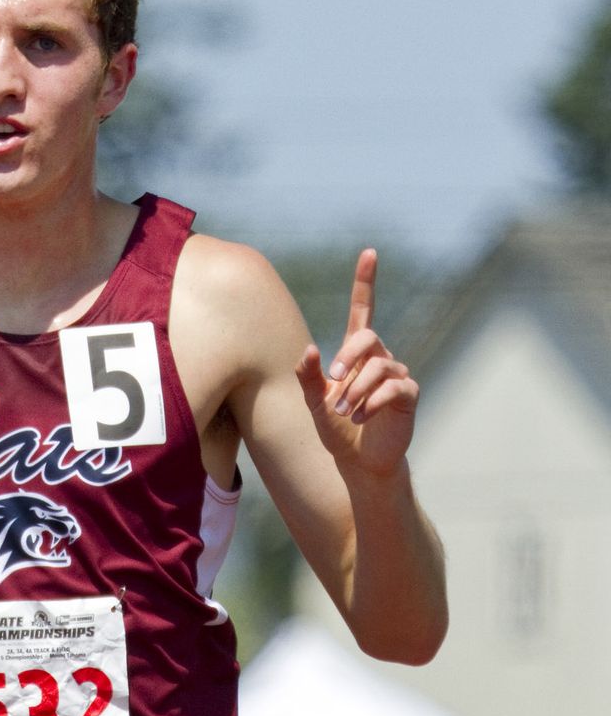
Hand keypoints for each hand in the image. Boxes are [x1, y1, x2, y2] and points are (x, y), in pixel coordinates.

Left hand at [294, 248, 417, 477]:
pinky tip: (360, 418)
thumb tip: (309, 350)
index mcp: (356, 353)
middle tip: (334, 380)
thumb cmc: (336, 429)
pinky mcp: (408, 395)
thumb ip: (307, 377)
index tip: (369, 253)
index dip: (366, 282)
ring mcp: (397, 375)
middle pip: (367, 336)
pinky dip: (372, 403)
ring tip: (345, 412)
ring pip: (379, 366)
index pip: (363, 310)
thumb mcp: (314, 402)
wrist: (359, 462)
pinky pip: (394, 388)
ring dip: (356, 389)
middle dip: (348, 355)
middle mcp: (379, 358)